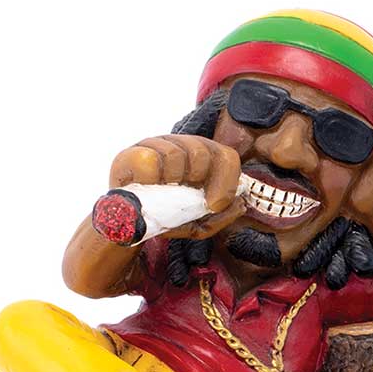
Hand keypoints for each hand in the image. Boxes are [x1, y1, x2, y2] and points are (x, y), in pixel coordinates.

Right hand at [109, 135, 244, 238]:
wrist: (131, 226)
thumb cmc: (168, 218)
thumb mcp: (199, 224)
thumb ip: (221, 217)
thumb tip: (241, 204)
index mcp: (205, 161)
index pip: (228, 157)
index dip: (227, 181)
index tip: (215, 205)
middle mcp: (183, 147)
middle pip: (205, 151)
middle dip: (200, 181)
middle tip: (187, 198)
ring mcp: (158, 145)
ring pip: (178, 153)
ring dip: (174, 181)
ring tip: (164, 191)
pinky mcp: (135, 152)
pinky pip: (151, 159)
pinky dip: (152, 178)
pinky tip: (148, 187)